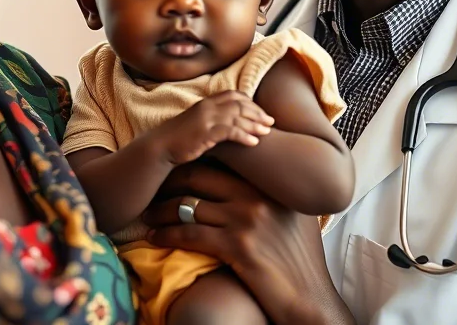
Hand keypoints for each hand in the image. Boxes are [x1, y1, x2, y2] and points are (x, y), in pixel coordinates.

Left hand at [143, 163, 354, 324]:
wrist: (309, 296)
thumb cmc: (301, 258)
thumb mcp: (294, 215)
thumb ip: (270, 193)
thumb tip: (247, 178)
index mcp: (268, 183)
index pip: (221, 160)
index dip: (192, 161)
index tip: (173, 168)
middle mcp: (257, 195)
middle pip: (198, 176)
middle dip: (169, 181)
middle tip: (153, 188)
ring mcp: (247, 219)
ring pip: (188, 205)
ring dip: (160, 211)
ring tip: (147, 215)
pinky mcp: (237, 247)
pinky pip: (189, 235)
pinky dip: (166, 235)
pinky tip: (154, 238)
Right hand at [155, 91, 273, 164]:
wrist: (160, 147)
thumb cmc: (179, 139)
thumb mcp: (197, 124)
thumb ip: (213, 121)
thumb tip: (230, 127)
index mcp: (206, 102)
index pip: (234, 95)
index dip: (250, 103)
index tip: (261, 113)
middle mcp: (207, 106)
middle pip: (239, 104)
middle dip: (257, 112)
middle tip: (271, 121)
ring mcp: (206, 118)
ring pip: (237, 116)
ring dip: (254, 124)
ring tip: (267, 132)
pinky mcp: (205, 132)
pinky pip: (230, 131)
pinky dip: (244, 136)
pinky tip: (254, 143)